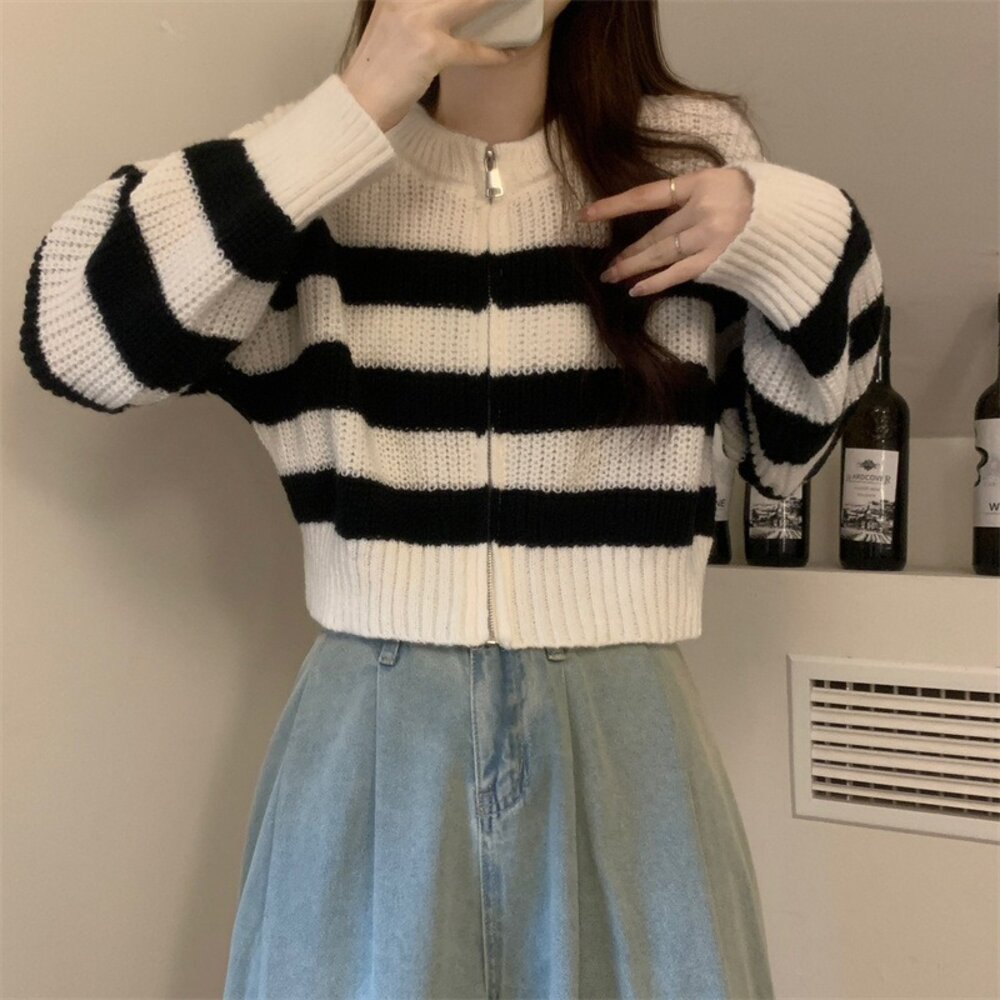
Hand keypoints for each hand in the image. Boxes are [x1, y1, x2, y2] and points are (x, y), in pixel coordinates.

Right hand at [342, 0, 517, 132]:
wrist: (358, 103)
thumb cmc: (375, 73)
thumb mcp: (389, 28)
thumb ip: (413, 12)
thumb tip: (447, 12)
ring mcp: (417, 20)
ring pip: (470, 4)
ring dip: (496, 4)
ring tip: (517, 2)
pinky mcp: (429, 49)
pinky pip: (471, 48)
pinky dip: (492, 54)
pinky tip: (508, 53)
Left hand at [577, 167, 753, 295]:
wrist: (799, 219)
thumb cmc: (763, 195)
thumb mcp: (729, 178)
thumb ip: (696, 192)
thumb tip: (665, 206)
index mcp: (702, 182)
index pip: (648, 195)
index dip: (615, 205)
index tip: (587, 213)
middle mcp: (703, 209)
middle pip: (655, 233)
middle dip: (629, 251)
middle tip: (606, 264)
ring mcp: (711, 237)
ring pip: (662, 254)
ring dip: (634, 266)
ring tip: (612, 276)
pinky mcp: (718, 261)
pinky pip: (679, 273)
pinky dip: (656, 282)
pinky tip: (636, 289)